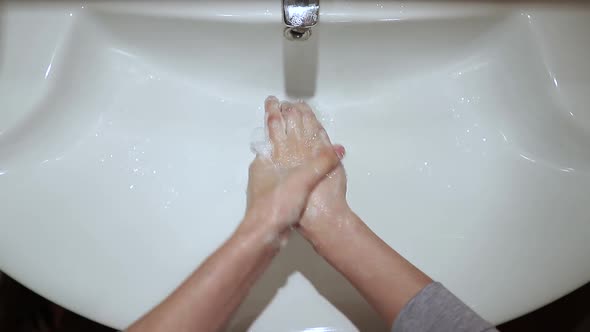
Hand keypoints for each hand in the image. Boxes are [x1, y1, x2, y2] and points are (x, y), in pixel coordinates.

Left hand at [240, 96, 343, 245]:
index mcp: (268, 158)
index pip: (272, 128)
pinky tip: (290, 170)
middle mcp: (262, 167)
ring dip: (279, 145)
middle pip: (270, 139)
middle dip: (274, 124)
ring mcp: (263, 183)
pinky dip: (283, 166)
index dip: (275, 113)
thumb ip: (322, 162)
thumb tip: (338, 148)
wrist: (264, 233)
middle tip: (276, 109)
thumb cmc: (278, 205)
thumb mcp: (304, 179)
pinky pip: (277, 174)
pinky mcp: (269, 198)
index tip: (276, 101)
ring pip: (272, 157)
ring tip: (286, 137)